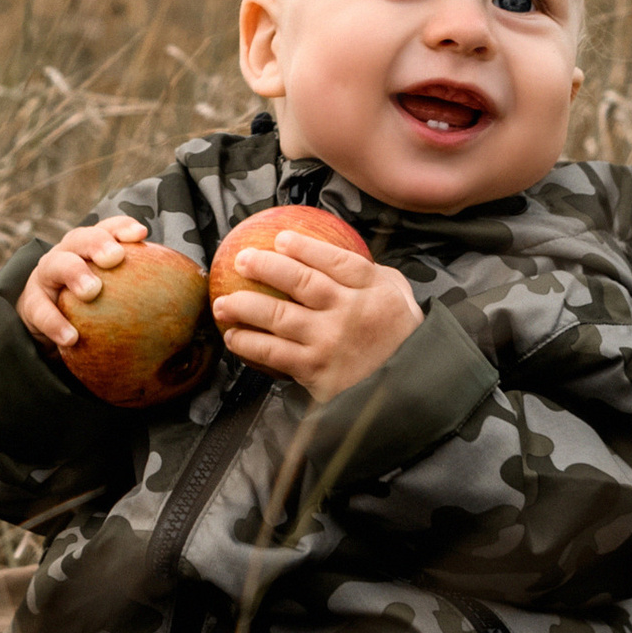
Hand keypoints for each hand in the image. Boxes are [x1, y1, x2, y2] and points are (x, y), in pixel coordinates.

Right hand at [18, 217, 152, 354]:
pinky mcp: (31, 303)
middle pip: (80, 238)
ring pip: (56, 265)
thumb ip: (145, 296)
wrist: (47, 322)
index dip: (122, 227)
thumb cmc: (94, 307)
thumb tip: (196, 316)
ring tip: (92, 290)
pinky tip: (71, 338)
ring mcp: (46, 275)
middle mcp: (67, 254)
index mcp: (91, 248)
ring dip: (74, 273)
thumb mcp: (116, 296)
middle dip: (97, 243)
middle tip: (114, 257)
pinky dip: (55, 324)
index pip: (107, 228)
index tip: (141, 235)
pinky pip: (41, 312)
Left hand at [211, 230, 421, 405]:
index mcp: (373, 291)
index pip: (335, 261)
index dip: (305, 247)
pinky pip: (273, 353)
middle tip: (242, 260)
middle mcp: (349, 313)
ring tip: (223, 303)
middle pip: (301, 281)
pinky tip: (234, 337)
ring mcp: (329, 342)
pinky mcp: (315, 370)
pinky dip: (249, 344)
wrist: (408, 393)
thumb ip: (372, 275)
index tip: (281, 239)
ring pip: (278, 316)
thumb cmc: (401, 340)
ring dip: (244, 306)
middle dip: (266, 267)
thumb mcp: (399, 297)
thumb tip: (334, 257)